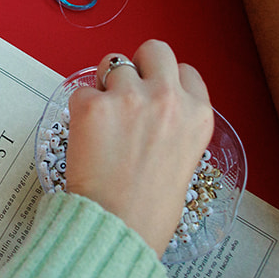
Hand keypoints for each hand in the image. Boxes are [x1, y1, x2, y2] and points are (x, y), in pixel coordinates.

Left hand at [64, 39, 213, 256]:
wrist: (119, 228)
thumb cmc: (150, 208)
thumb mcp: (184, 160)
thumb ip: (172, 125)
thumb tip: (149, 109)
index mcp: (198, 115)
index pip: (185, 71)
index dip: (165, 81)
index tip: (153, 96)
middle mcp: (168, 98)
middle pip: (154, 50)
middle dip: (138, 65)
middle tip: (124, 93)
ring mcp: (129, 98)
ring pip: (112, 63)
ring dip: (105, 85)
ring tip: (104, 122)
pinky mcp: (93, 105)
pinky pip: (81, 91)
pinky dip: (80, 110)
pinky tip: (87, 139)